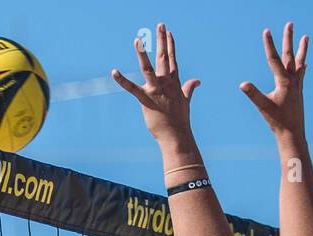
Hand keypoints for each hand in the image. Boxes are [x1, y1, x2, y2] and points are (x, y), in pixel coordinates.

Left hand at [111, 23, 199, 147]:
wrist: (176, 134)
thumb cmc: (179, 120)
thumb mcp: (185, 101)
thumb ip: (189, 88)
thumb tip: (198, 81)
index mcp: (175, 83)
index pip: (173, 60)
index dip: (171, 45)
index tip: (169, 33)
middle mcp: (166, 83)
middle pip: (164, 57)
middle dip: (162, 40)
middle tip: (160, 25)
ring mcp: (156, 90)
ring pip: (148, 68)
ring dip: (142, 54)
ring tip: (137, 40)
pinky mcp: (146, 99)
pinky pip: (132, 88)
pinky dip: (122, 80)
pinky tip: (114, 72)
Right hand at [240, 23, 308, 137]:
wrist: (293, 133)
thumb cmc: (278, 121)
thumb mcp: (263, 106)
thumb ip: (253, 94)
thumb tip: (242, 84)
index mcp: (284, 81)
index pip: (274, 59)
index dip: (269, 44)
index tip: (267, 31)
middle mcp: (293, 80)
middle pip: (290, 54)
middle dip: (288, 39)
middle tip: (290, 24)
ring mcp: (297, 85)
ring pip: (299, 62)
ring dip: (302, 49)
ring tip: (306, 36)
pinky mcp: (299, 91)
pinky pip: (301, 74)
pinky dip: (302, 66)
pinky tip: (305, 63)